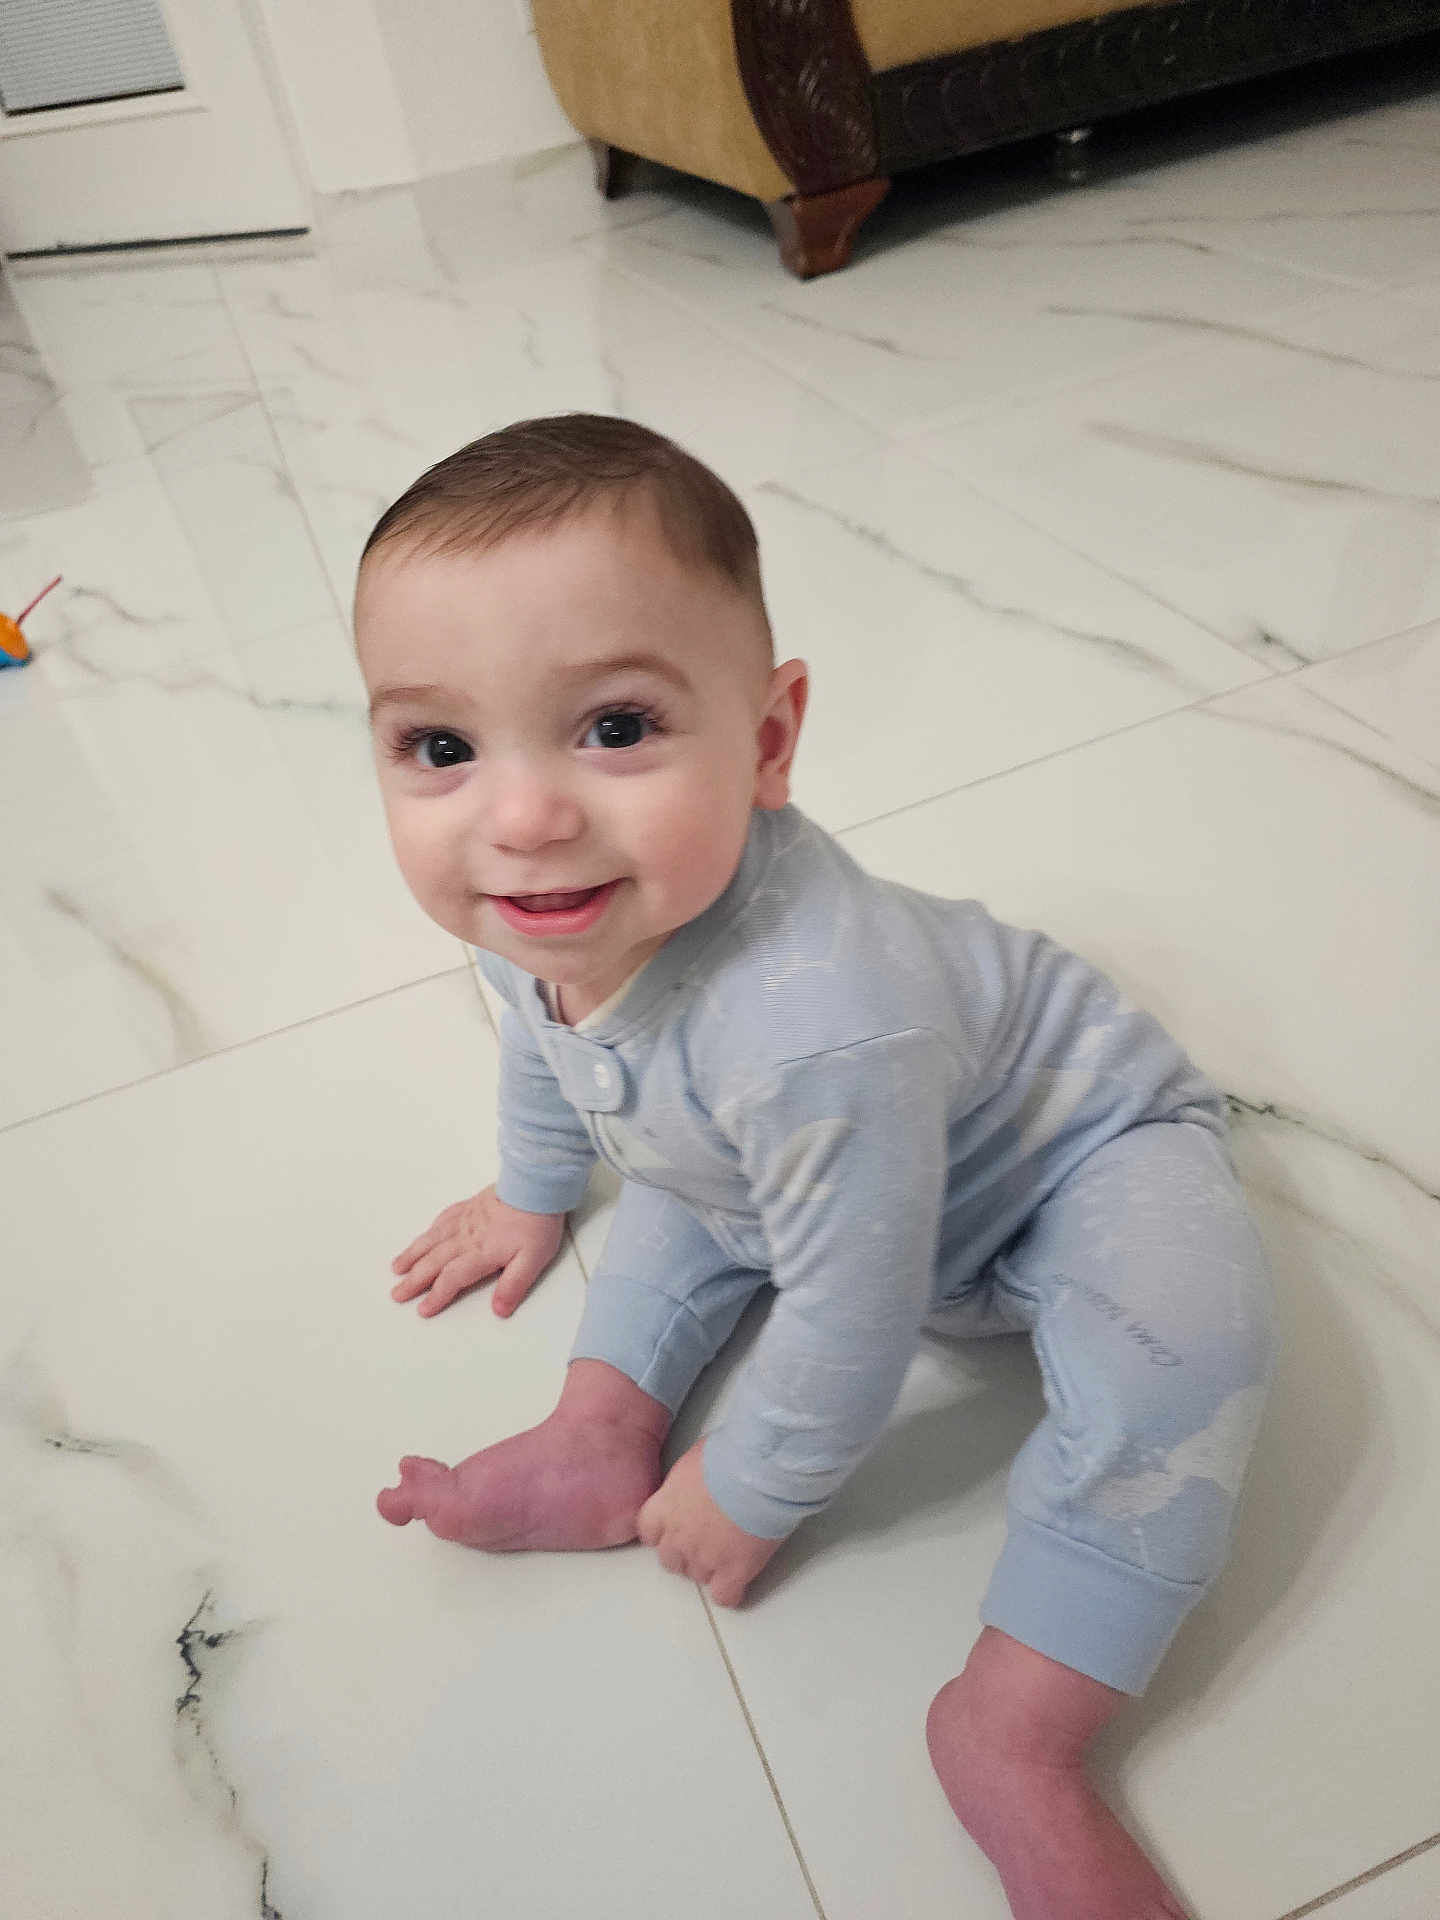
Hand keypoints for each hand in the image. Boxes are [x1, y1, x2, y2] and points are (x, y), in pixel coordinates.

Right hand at [390, 1187, 564, 1317]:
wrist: (535, 1186)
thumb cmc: (536, 1221)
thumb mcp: (532, 1260)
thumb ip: (513, 1286)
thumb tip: (499, 1309)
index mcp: (480, 1253)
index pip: (451, 1278)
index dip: (436, 1296)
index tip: (423, 1309)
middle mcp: (466, 1237)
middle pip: (433, 1261)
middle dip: (414, 1280)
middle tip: (398, 1293)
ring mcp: (466, 1220)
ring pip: (431, 1240)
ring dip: (413, 1255)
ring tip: (398, 1267)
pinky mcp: (470, 1207)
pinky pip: (442, 1219)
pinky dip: (429, 1231)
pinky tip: (425, 1235)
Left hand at [637, 1440, 781, 1607]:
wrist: (758, 1470)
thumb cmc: (730, 1454)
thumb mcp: (693, 1461)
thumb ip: (686, 1484)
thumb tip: (697, 1486)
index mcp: (665, 1506)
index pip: (647, 1531)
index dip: (662, 1531)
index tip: (676, 1526)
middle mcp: (678, 1537)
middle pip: (671, 1560)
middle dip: (686, 1552)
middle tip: (709, 1536)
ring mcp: (704, 1558)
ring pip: (698, 1577)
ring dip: (710, 1568)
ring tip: (732, 1549)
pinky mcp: (734, 1571)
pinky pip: (725, 1596)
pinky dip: (731, 1590)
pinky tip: (741, 1575)